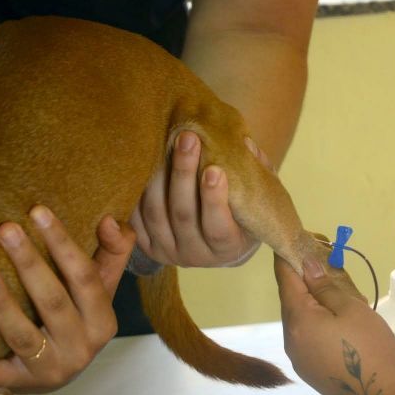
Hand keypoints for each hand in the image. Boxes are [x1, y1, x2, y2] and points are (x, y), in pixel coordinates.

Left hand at [0, 205, 135, 393]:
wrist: (64, 370)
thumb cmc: (79, 318)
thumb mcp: (101, 288)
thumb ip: (112, 253)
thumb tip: (110, 220)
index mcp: (103, 320)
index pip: (85, 277)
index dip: (62, 244)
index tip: (38, 211)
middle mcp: (83, 346)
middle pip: (54, 301)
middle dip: (29, 264)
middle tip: (5, 229)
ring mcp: (54, 368)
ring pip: (24, 335)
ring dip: (2, 305)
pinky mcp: (24, 383)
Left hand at [130, 131, 272, 267]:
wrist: (220, 242)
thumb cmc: (243, 213)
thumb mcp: (258, 199)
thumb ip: (257, 174)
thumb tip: (245, 144)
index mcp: (227, 248)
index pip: (218, 228)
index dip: (214, 199)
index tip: (214, 169)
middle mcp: (196, 256)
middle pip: (183, 216)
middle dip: (183, 174)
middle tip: (187, 139)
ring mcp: (169, 253)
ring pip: (156, 214)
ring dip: (158, 176)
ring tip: (164, 142)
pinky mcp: (148, 246)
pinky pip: (136, 218)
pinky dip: (138, 191)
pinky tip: (144, 162)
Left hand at [274, 254, 394, 394]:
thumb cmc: (371, 347)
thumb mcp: (351, 308)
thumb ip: (325, 285)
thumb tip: (306, 265)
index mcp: (297, 320)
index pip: (284, 278)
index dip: (290, 255)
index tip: (299, 239)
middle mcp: (290, 340)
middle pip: (292, 300)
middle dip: (307, 280)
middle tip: (329, 264)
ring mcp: (298, 359)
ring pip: (301, 320)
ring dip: (315, 304)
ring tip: (341, 294)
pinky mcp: (310, 372)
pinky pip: (309, 338)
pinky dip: (320, 324)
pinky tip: (342, 324)